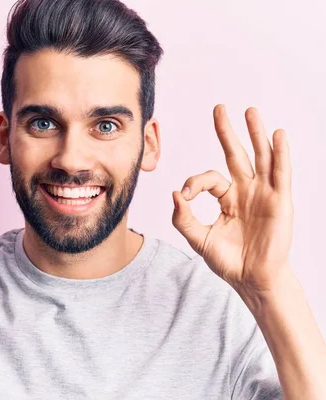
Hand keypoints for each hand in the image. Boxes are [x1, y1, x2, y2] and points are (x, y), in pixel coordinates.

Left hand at [172, 105, 293, 292]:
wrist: (252, 280)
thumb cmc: (229, 261)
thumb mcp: (198, 239)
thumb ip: (183, 218)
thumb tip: (173, 193)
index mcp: (227, 198)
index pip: (209, 178)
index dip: (194, 183)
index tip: (184, 195)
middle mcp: (246, 191)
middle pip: (236, 154)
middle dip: (227, 131)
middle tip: (219, 108)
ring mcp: (264, 194)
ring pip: (260, 157)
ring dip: (256, 133)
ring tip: (250, 111)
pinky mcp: (279, 201)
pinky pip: (280, 173)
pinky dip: (279, 153)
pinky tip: (277, 135)